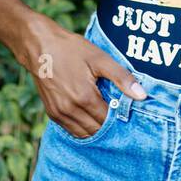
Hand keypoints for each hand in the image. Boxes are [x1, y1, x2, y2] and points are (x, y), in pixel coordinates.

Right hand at [17, 15, 147, 138]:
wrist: (39, 46)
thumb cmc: (70, 49)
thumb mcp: (99, 58)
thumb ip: (121, 78)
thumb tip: (142, 96)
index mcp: (84, 98)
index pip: (108, 120)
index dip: (119, 117)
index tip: (125, 110)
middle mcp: (70, 110)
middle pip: (97, 130)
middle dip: (108, 125)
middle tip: (117, 114)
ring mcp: (59, 113)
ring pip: (84, 133)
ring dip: (96, 128)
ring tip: (104, 115)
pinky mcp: (52, 113)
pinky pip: (71, 129)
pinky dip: (83, 127)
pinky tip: (90, 116)